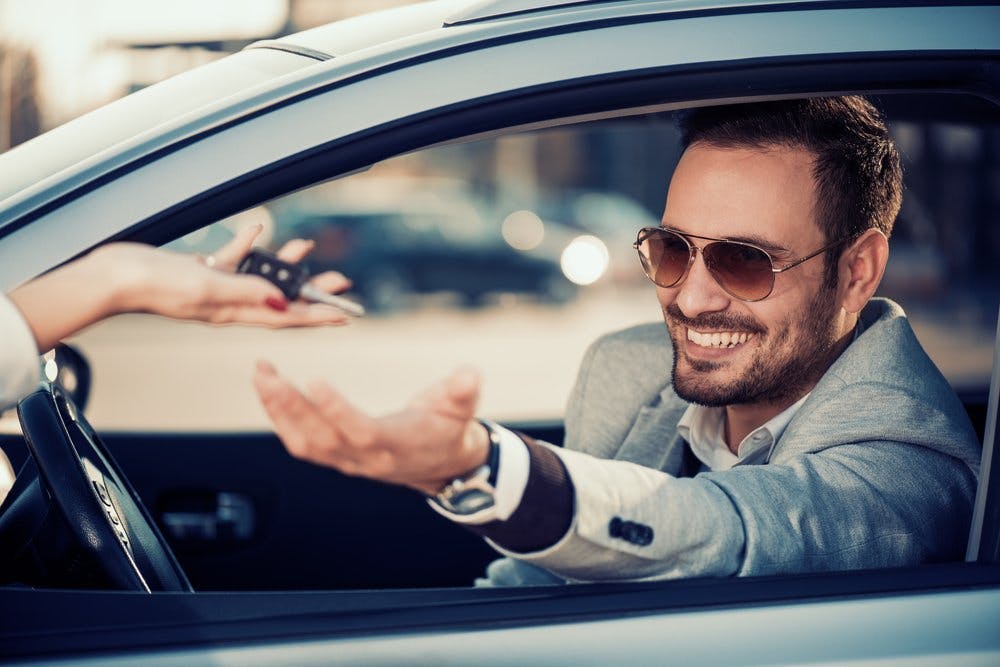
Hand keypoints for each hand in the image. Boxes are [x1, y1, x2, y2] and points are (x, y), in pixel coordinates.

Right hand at [98, 224, 351, 326]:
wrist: (114, 277)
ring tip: (306, 247)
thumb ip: (247, 293)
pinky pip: (233, 259)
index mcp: (234, 313)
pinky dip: (247, 244)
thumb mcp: (208, 289)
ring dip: (283, 262)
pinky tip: (258, 229)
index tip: (346, 316)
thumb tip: (285, 304)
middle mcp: (229, 304)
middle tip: (341, 282)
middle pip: (281, 298)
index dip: (318, 316)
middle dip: (312, 290)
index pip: (286, 317)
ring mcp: (216, 289)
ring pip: (260, 275)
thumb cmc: (156, 287)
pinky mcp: (202, 273)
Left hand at [253, 362, 491, 494]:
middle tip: (267, 374)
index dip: (337, 410)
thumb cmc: (451, 429)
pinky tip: (269, 391)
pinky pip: (301, 443)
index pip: (361, 431)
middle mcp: (366, 459)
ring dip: (277, 411)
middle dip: (289, 406)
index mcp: (396, 445)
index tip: (315, 381)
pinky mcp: (337, 457)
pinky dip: (280, 418)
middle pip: (320, 438)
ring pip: (303, 443)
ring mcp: (348, 461)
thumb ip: (463, 391)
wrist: (445, 465)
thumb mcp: (463, 409)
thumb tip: (470, 374)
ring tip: (262, 376)